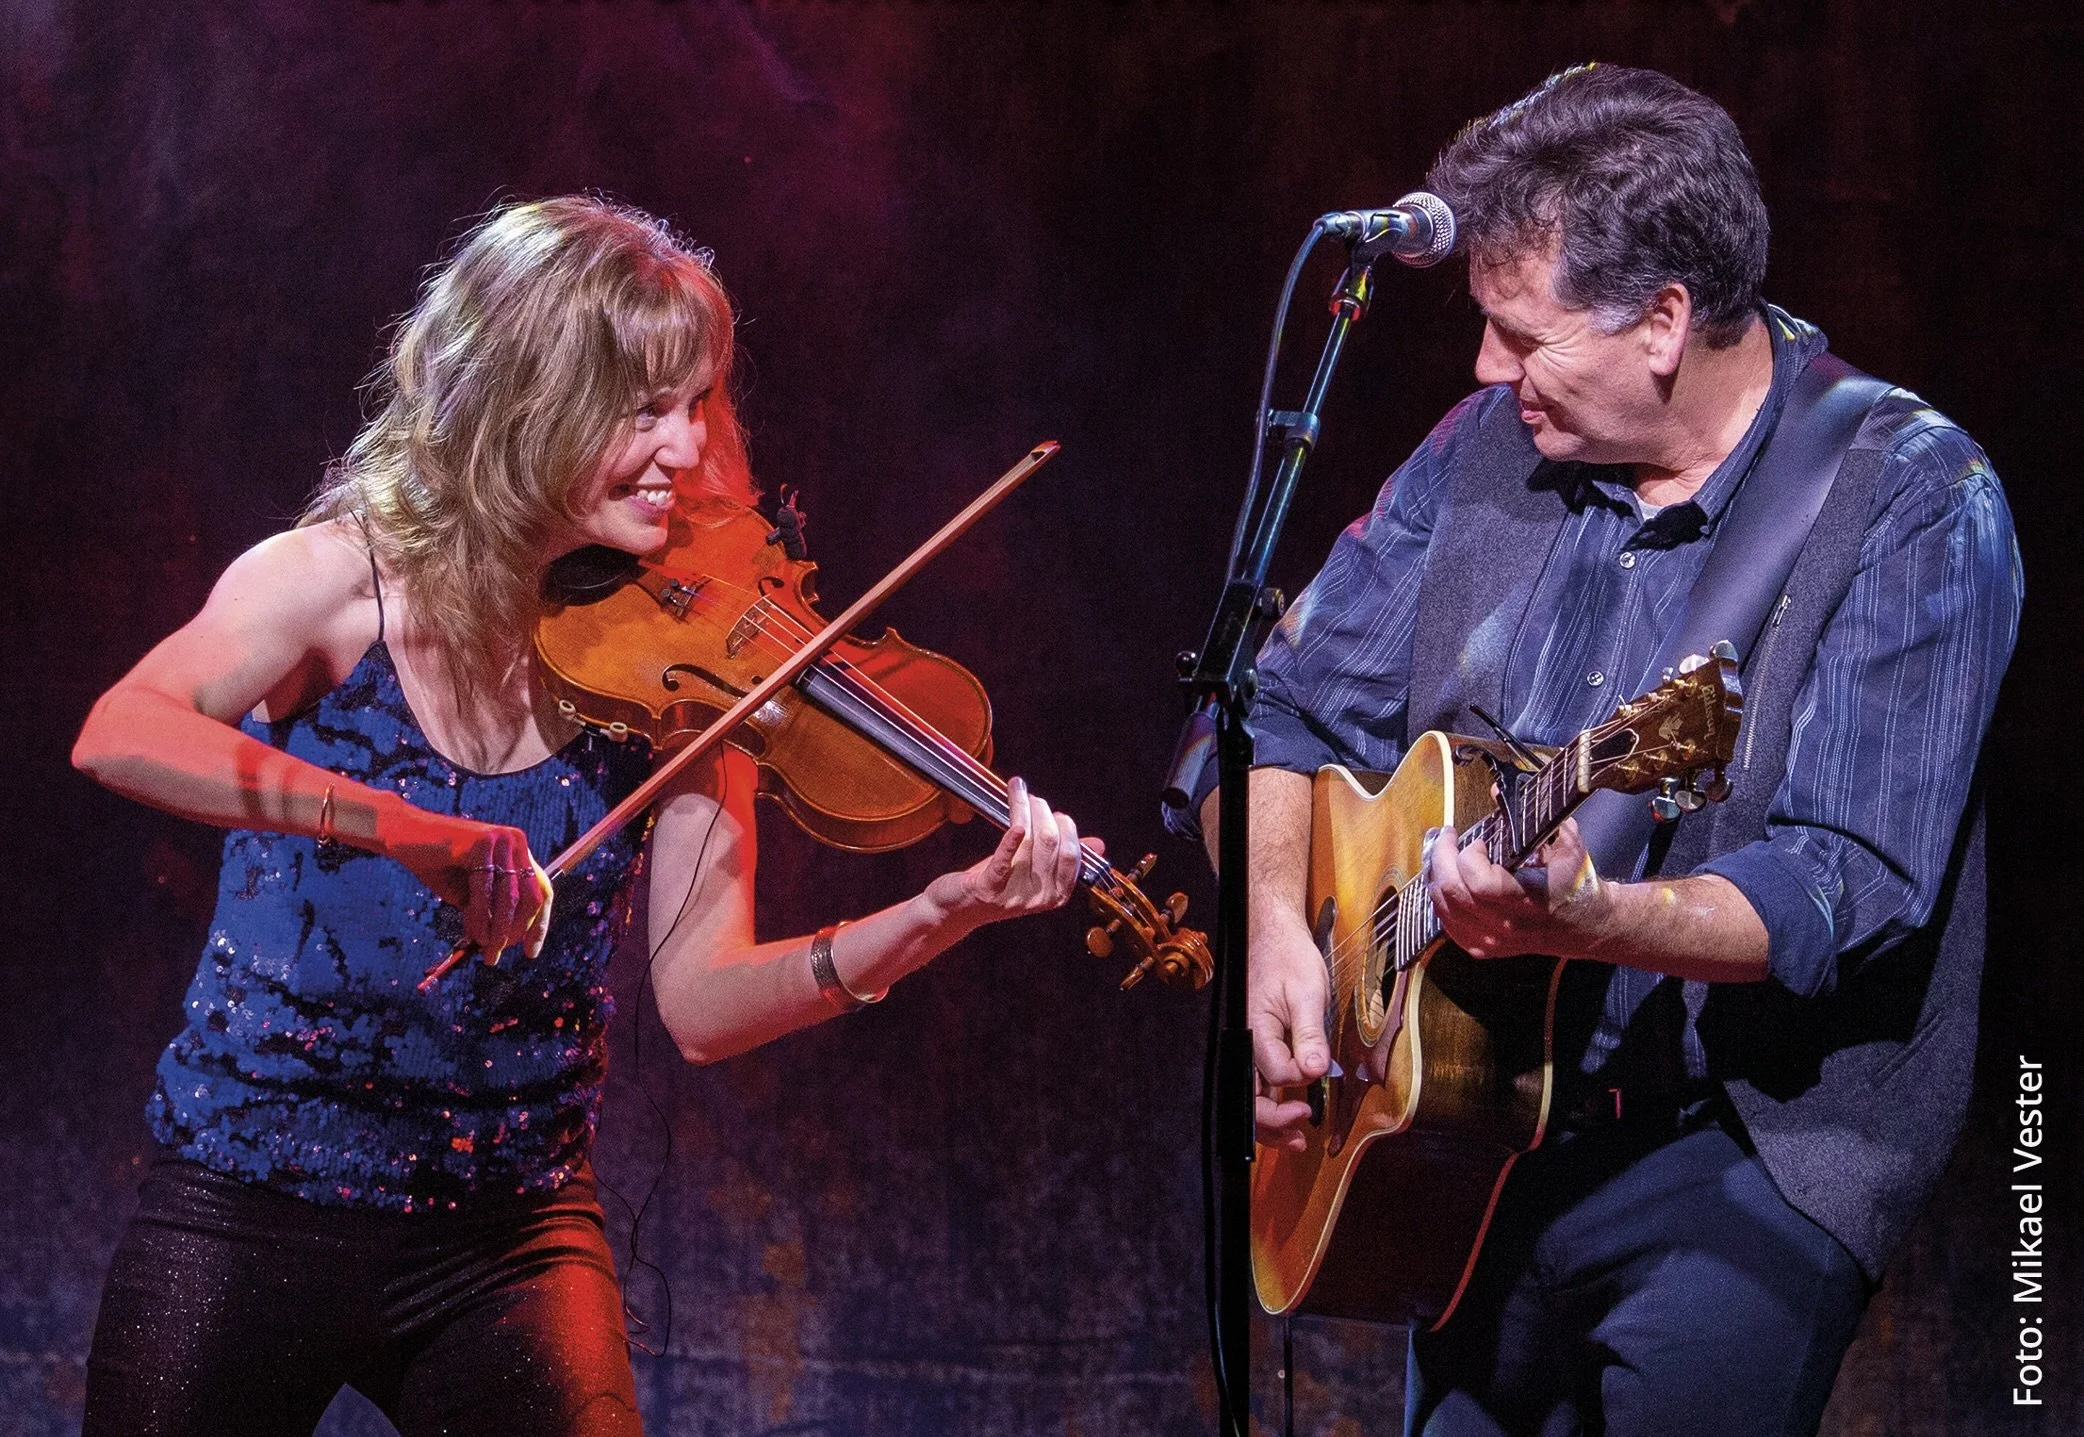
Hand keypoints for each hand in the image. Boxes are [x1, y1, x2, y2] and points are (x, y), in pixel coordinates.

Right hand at [385, 808, 553, 957]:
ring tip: (487, 950)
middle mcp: (515, 842)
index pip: (541, 891)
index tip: (531, 953)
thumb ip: (488, 911)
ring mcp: (500, 840)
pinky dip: (481, 917)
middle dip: (516, 931)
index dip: (539, 924)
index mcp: (518, 852)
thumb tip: (501, 943)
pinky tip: (475, 934)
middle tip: (497, 954)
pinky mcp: (481, 843)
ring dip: (499, 930)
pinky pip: (486, 890)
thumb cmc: (436, 864)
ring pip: (510, 897)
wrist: (402, 835)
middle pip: (531, 897)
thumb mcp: (469, 893)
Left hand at [925, 776, 1090, 926]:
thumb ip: (1064, 859)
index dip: (1066, 828)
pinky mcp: (989, 890)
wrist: (958, 909)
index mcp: (1057, 894)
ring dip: (1024, 811)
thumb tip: (1098, 844)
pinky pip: (1004, 861)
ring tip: (1019, 796)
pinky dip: (1011, 839)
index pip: (1073, 855)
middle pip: (1052, 843)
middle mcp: (1040, 898)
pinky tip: (1017, 825)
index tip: (1054, 812)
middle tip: (1032, 799)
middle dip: (1044, 813)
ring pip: (1029, 843)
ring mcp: (1015, 895)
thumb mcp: (1035, 873)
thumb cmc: (999, 885)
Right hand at [1250, 917, 1328, 1150]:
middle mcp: (1244, 1042)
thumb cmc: (1289, 958)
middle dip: (1272, 1123)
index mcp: (1253, 1028)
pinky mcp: (1256, 1045)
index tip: (1315, 1082)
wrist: (1273, 935)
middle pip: (1247, 1096)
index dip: (1296, 1082)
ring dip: (1269, 1122)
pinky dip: (1271, 1103)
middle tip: (1299, 1136)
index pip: (1273, 1072)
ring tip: (1294, 1140)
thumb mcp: (1307, 991)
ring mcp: (1248, 1045)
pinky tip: (1289, 1112)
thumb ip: (1309, 1033)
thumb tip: (1313, 1071)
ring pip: (1249, 1095)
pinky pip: (1257, 1082)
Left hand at [1427, 817, 1606, 959]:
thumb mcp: (1567, 848)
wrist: (1586, 927)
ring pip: (1442, 906)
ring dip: (1437, 874)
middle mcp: (1506, 926)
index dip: (1470, 856)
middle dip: (1442, 856)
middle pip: (1452, 891)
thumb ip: (1537, 819)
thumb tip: (1498, 791)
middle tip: (1447, 836)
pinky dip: (1440, 897)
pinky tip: (1445, 879)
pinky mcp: (1481, 948)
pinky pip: (1445, 922)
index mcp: (1528, 903)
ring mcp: (1490, 941)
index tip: (1479, 840)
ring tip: (1442, 853)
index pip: (1479, 883)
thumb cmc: (1577, 885)